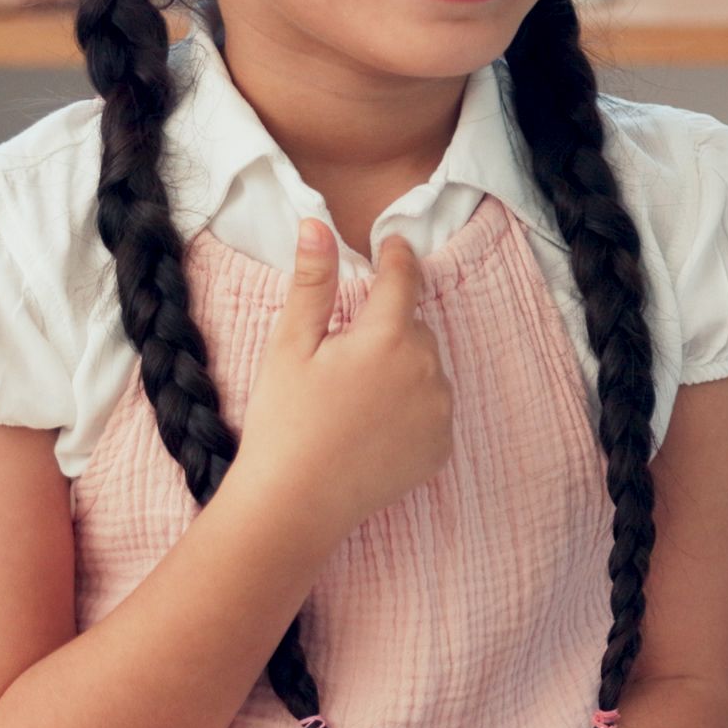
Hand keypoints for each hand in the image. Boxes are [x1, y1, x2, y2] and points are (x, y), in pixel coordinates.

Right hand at [232, 220, 452, 531]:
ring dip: (402, 367)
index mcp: (389, 337)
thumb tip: (318, 225)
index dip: (396, 256)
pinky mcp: (441, 447)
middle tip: (343, 354)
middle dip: (387, 327)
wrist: (296, 503)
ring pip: (426, 368)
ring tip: (354, 397)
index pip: (403, 279)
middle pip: (414, 327)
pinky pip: (432, 409)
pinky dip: (410, 408)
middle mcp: (428, 370)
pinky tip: (372, 425)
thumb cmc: (285, 421)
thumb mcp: (290, 345)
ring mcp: (440, 412)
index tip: (392, 243)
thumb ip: (312, 283)